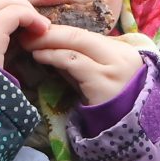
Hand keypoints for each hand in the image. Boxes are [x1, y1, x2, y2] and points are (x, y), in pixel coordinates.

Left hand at [24, 23, 143, 106]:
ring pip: (76, 44)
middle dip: (50, 31)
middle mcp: (119, 55)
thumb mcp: (98, 77)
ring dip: (48, 41)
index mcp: (121, 50)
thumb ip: (80, 62)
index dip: (58, 30)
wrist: (132, 131)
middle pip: (80, 34)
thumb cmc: (112, 104)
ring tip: (28, 43)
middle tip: (26, 31)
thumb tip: (49, 47)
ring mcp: (112, 68)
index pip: (84, 34)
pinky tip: (39, 56)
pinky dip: (54, 56)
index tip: (37, 29)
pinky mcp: (102, 83)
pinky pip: (74, 62)